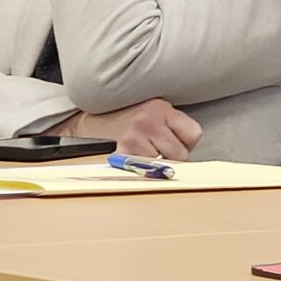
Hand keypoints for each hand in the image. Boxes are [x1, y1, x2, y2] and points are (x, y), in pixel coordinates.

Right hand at [54, 98, 201, 159]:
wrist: (87, 121)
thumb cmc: (125, 116)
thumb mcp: (153, 109)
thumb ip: (171, 123)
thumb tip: (189, 147)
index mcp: (162, 108)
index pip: (194, 134)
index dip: (187, 143)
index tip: (177, 142)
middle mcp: (149, 122)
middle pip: (181, 154)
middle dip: (173, 157)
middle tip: (158, 151)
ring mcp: (134, 139)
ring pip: (162, 166)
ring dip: (155, 165)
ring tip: (143, 153)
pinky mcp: (120, 154)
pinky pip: (143, 171)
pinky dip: (140, 170)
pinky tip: (133, 160)